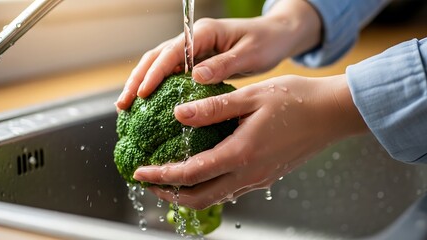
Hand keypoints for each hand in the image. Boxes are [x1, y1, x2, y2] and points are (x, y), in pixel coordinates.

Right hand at [115, 0, 321, 109]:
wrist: (276, 36)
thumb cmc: (266, 42)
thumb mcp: (250, 54)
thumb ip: (224, 64)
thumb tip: (195, 77)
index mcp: (205, 33)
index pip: (172, 52)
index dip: (155, 73)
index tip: (142, 94)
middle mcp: (194, 39)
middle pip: (157, 57)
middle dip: (137, 80)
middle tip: (123, 104)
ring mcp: (194, 50)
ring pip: (159, 65)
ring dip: (141, 83)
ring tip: (126, 106)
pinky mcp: (197, 62)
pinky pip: (171, 74)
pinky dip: (157, 87)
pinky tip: (148, 104)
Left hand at [133, 74, 367, 208]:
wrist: (332, 114)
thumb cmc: (296, 100)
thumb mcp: (251, 97)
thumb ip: (213, 108)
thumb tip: (179, 114)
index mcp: (242, 154)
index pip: (191, 174)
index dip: (161, 176)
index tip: (140, 172)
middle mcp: (249, 174)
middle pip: (199, 198)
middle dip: (169, 193)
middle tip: (148, 181)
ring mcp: (258, 178)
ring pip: (214, 197)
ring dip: (187, 192)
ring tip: (169, 178)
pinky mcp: (265, 176)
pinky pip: (230, 190)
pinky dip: (208, 187)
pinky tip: (201, 171)